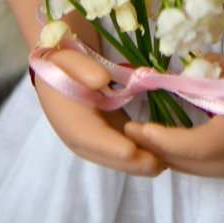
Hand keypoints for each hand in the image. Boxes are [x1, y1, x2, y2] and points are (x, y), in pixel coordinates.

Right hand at [34, 46, 166, 176]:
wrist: (56, 70)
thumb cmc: (63, 65)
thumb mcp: (69, 60)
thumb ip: (84, 69)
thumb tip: (101, 80)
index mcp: (72, 123)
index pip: (96, 140)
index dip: (117, 148)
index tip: (137, 151)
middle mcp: (81, 140)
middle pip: (111, 157)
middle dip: (135, 162)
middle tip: (162, 163)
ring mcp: (93, 142)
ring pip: (119, 159)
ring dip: (140, 162)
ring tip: (167, 161)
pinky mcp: (104, 137)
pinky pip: (122, 150)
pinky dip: (139, 153)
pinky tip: (160, 153)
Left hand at [125, 55, 223, 178]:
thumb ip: (218, 68)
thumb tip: (189, 59)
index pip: (187, 146)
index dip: (159, 138)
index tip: (136, 127)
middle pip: (179, 163)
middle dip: (151, 147)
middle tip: (127, 128)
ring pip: (185, 169)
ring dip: (162, 153)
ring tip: (139, 133)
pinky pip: (194, 168)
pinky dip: (176, 156)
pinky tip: (164, 138)